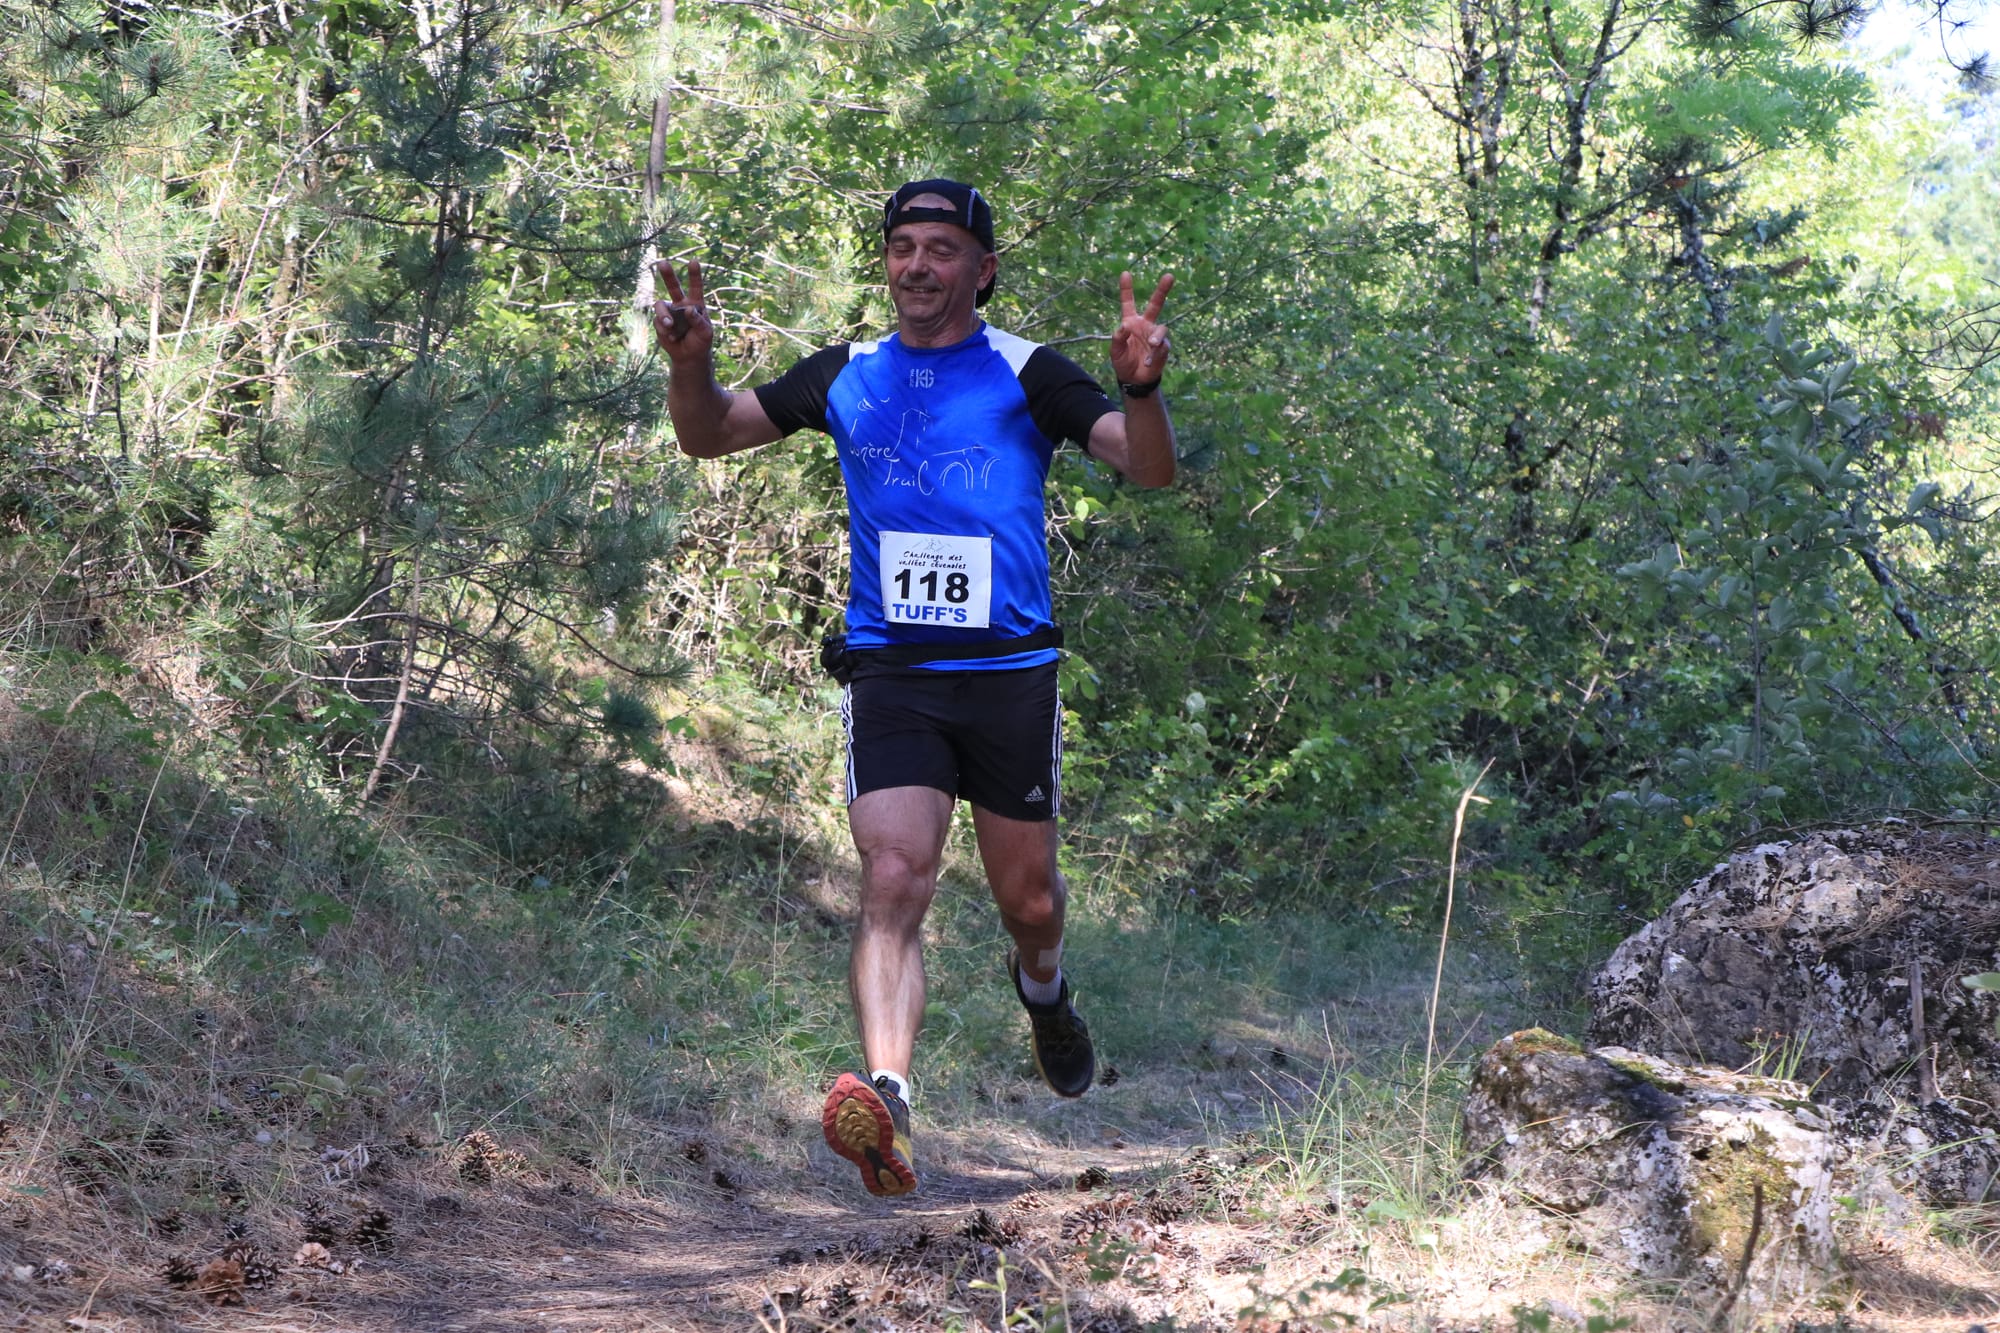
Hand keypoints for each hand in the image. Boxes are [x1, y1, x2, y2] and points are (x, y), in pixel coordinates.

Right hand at [650, 256, 713, 362]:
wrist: (689, 356)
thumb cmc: (701, 342)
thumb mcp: (705, 332)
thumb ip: (698, 320)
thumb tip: (688, 309)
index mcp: (695, 304)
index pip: (695, 287)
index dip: (694, 274)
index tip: (694, 261)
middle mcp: (680, 304)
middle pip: (673, 287)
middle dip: (668, 275)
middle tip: (663, 263)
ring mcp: (669, 313)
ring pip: (659, 305)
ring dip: (663, 315)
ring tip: (670, 326)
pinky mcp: (660, 323)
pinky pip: (658, 322)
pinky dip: (665, 330)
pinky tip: (672, 337)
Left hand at [1109, 270, 1173, 387]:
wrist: (1134, 379)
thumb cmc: (1123, 362)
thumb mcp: (1115, 351)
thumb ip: (1117, 338)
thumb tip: (1124, 326)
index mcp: (1131, 322)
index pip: (1128, 303)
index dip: (1126, 289)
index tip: (1125, 273)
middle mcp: (1145, 325)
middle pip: (1155, 304)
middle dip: (1162, 290)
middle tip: (1169, 276)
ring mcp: (1155, 335)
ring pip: (1161, 329)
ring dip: (1156, 336)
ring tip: (1151, 344)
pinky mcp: (1163, 348)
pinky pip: (1162, 347)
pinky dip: (1155, 354)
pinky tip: (1148, 361)